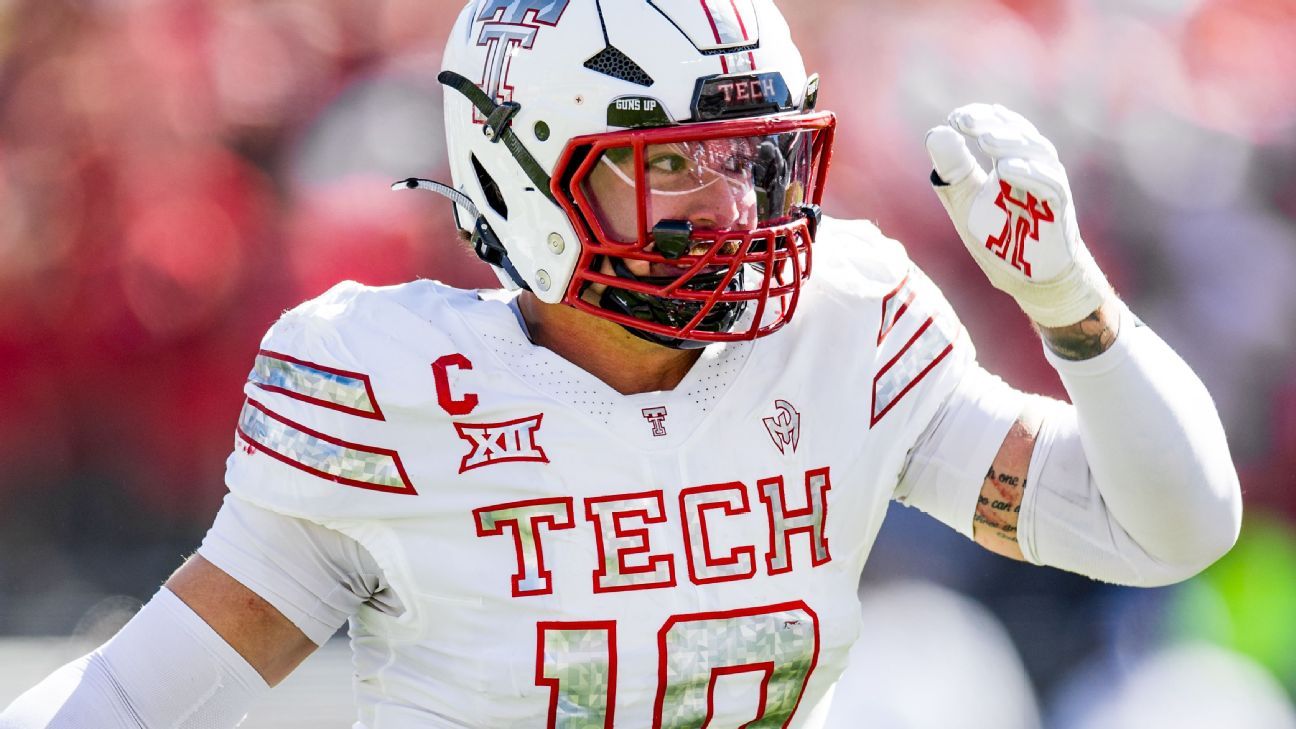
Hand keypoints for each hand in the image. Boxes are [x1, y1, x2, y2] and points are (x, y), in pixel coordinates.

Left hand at [925, 103, 1110, 327]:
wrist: (1030, 279)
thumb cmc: (1000, 237)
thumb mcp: (967, 203)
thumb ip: (954, 172)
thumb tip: (936, 133)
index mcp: (1011, 161)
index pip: (999, 128)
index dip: (981, 118)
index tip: (955, 117)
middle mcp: (1034, 168)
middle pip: (1019, 135)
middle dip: (992, 124)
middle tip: (965, 120)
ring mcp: (1049, 187)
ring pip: (1038, 154)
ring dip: (1010, 144)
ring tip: (985, 140)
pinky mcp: (1058, 210)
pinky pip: (1050, 186)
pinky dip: (1030, 174)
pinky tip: (1007, 169)